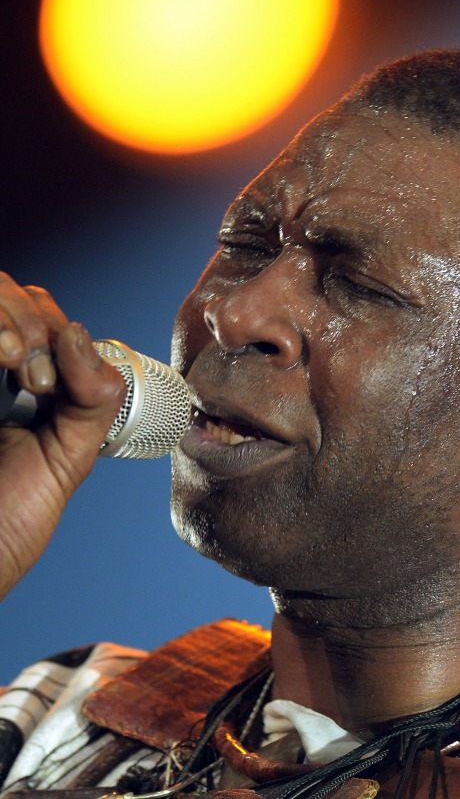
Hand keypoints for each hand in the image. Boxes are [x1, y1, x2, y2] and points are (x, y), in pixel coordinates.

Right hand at [0, 273, 125, 598]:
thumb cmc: (2, 527)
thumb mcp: (66, 460)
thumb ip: (92, 400)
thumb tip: (82, 336)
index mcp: (11, 383)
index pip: (32, 310)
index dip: (52, 325)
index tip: (59, 374)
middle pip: (4, 290)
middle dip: (32, 318)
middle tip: (39, 374)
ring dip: (9, 317)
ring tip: (18, 362)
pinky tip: (2, 354)